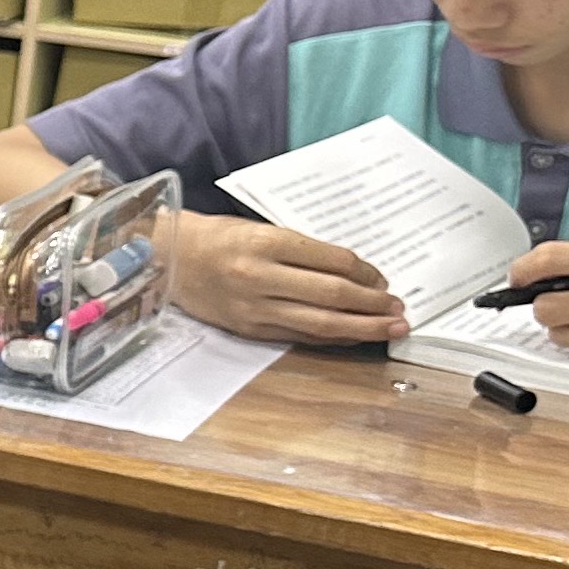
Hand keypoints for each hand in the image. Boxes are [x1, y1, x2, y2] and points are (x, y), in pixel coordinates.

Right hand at [165, 211, 405, 344]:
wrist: (169, 259)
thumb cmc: (219, 238)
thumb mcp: (261, 230)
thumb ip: (302, 251)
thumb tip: (352, 274)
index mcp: (267, 243)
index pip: (333, 262)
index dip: (366, 273)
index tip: (382, 279)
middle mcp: (261, 277)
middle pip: (333, 296)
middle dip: (373, 305)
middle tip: (399, 309)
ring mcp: (254, 307)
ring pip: (321, 323)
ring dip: (362, 328)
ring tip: (390, 329)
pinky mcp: (249, 328)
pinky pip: (300, 336)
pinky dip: (331, 337)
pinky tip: (352, 337)